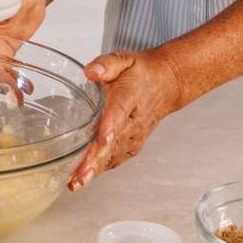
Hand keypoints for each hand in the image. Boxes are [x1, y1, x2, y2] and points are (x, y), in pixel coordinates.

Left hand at [67, 49, 187, 191]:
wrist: (166, 85)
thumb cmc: (141, 73)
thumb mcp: (124, 59)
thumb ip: (107, 64)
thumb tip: (91, 72)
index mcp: (129, 98)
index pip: (119, 113)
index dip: (110, 127)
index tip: (102, 139)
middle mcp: (132, 122)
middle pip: (113, 143)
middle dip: (95, 160)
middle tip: (79, 176)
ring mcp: (133, 136)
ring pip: (112, 156)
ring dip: (94, 171)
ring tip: (76, 183)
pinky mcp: (131, 145)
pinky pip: (115, 159)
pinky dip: (100, 170)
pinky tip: (83, 179)